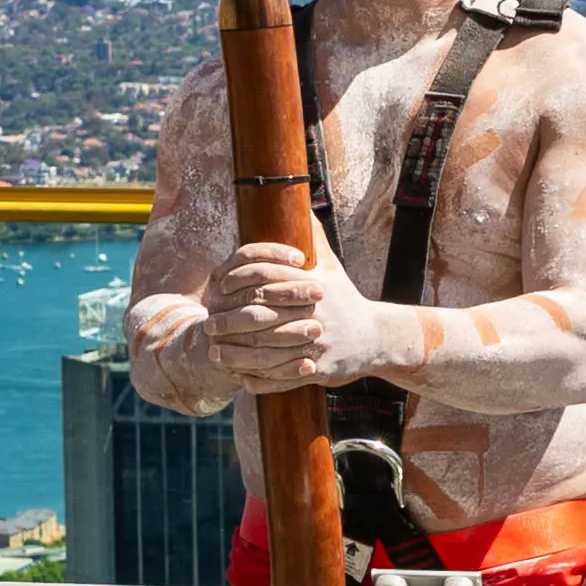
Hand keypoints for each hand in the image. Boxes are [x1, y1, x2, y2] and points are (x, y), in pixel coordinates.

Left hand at [200, 238, 386, 390]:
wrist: (377, 338)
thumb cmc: (346, 301)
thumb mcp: (333, 268)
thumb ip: (315, 240)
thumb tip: (303, 206)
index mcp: (314, 285)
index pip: (268, 276)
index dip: (239, 279)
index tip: (219, 288)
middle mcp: (315, 313)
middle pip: (261, 316)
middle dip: (230, 322)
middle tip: (208, 326)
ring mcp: (317, 344)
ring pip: (268, 351)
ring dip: (238, 355)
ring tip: (215, 354)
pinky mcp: (320, 369)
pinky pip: (283, 377)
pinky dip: (260, 379)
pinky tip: (240, 377)